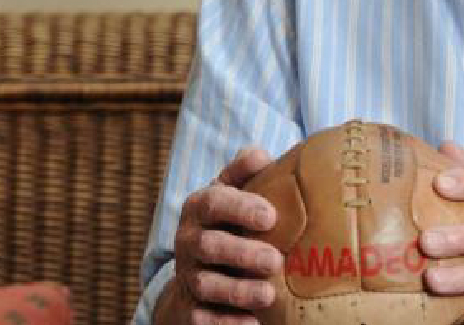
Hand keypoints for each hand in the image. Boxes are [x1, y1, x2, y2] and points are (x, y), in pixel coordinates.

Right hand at [168, 147, 282, 324]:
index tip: (270, 216)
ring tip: (268, 294)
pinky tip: (252, 323)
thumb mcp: (233, 190)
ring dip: (237, 291)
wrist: (200, 267)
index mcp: (199, 208)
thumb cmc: (229, 220)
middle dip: (242, 254)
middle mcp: (189, 241)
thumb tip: (261, 155)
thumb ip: (245, 170)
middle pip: (210, 246)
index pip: (214, 202)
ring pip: (206, 285)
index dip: (241, 208)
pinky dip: (226, 323)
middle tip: (275, 259)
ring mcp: (188, 276)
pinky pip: (202, 318)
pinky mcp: (191, 308)